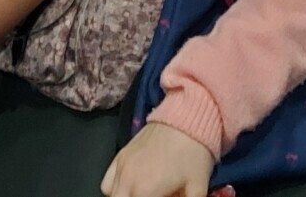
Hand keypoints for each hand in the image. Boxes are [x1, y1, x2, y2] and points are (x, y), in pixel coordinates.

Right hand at [101, 122, 216, 196]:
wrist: (188, 117)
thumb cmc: (195, 154)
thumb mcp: (197, 188)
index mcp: (144, 192)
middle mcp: (127, 180)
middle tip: (153, 196)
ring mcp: (121, 166)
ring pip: (112, 194)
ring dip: (124, 196)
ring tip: (140, 194)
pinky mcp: (121, 154)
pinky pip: (107, 181)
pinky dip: (114, 188)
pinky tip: (130, 187)